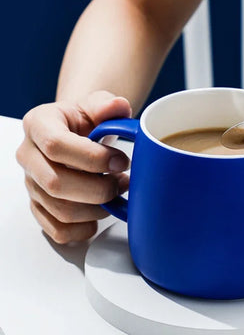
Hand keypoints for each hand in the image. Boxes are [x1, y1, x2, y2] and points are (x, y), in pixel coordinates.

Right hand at [16, 91, 131, 243]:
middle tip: (124, 181)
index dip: (93, 158)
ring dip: (97, 208)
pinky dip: (85, 228)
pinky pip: (58, 229)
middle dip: (99, 188)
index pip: (56, 145)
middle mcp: (29, 156)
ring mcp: (32, 184)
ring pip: (60, 210)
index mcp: (39, 125)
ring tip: (118, 193)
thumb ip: (107, 104)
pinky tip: (102, 212)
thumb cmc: (86, 120)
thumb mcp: (97, 104)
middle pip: (56, 183)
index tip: (122, 161)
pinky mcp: (40, 206)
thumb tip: (119, 106)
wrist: (77, 134)